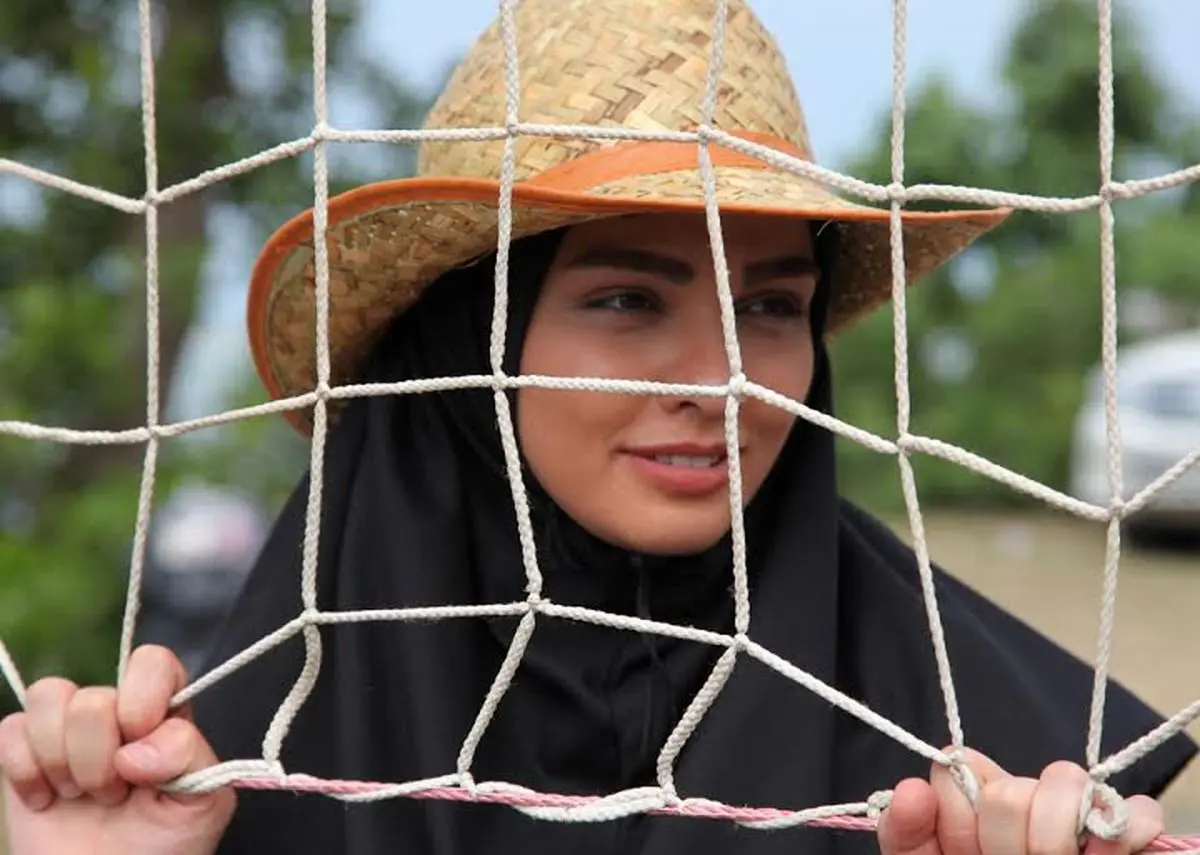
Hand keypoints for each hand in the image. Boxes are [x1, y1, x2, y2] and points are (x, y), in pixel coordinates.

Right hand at [0, 645, 234, 854]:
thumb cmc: (163, 848)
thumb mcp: (203, 804)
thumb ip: (189, 757)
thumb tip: (135, 750)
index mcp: (164, 716)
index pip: (152, 662)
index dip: (141, 696)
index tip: (138, 744)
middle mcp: (116, 715)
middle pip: (93, 697)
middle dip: (98, 760)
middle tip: (113, 794)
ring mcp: (67, 732)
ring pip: (48, 696)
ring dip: (61, 761)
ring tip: (80, 795)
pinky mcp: (23, 754)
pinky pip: (10, 729)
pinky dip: (24, 772)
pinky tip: (46, 800)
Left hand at [877, 749, 1163, 854]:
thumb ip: (908, 836)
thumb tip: (914, 790)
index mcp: (971, 808)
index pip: (958, 767)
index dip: (959, 815)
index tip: (966, 852)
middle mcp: (1021, 803)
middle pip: (1009, 788)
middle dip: (1003, 840)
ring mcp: (1076, 816)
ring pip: (1064, 781)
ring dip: (1054, 837)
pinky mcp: (1126, 834)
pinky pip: (1134, 810)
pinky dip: (1120, 833)